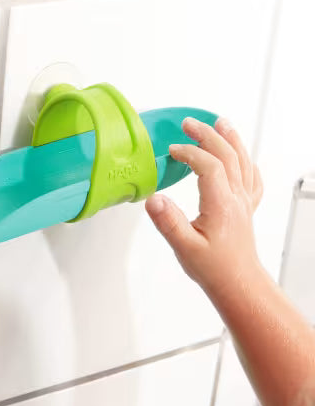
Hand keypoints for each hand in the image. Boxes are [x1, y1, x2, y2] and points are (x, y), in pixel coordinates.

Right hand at [145, 117, 264, 300]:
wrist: (237, 282)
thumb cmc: (213, 268)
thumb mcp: (184, 247)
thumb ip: (168, 222)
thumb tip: (154, 199)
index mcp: (221, 205)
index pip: (209, 166)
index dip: (190, 153)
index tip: (173, 150)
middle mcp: (237, 199)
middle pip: (227, 155)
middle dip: (208, 135)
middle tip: (189, 124)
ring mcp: (245, 201)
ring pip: (243, 161)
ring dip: (230, 139)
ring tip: (219, 123)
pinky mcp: (246, 208)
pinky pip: (251, 176)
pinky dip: (245, 160)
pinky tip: (240, 156)